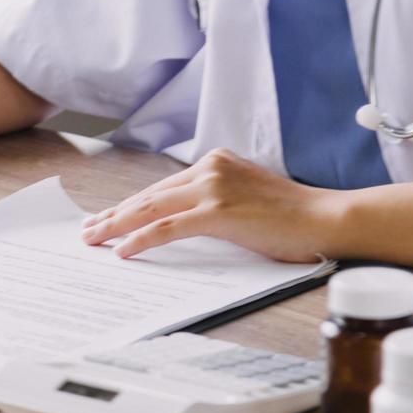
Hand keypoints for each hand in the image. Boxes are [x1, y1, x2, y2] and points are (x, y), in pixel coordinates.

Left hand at [79, 149, 344, 261]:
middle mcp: (209, 168)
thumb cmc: (292, 217)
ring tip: (94, 239)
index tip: (108, 216)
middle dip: (115, 214)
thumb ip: (215, 202)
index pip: (162, 187)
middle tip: (88, 228)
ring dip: (117, 225)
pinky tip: (122, 249)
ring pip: (150, 207)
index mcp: (215, 162)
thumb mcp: (246, 198)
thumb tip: (183, 222)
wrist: (324, 219)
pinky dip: (141, 238)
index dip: (132, 204)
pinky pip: (167, 226)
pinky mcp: (217, 212)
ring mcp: (213, 188)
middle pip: (149, 194)